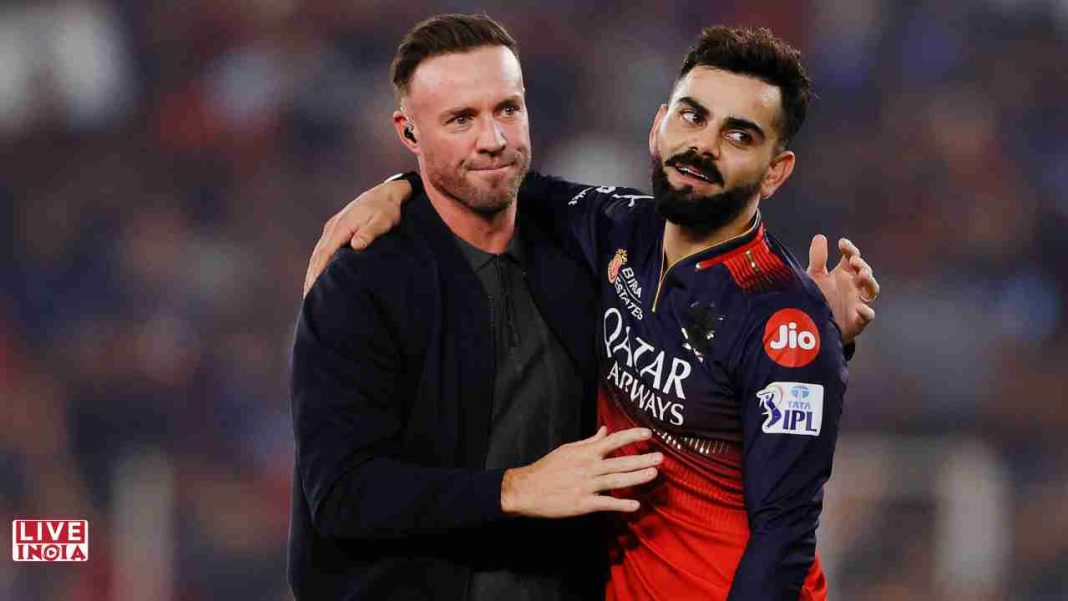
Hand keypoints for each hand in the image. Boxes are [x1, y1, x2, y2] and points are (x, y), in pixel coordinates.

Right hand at [302, 178, 412, 296]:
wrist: (386, 193)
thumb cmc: (387, 209)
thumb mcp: (382, 220)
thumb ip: (369, 233)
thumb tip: (356, 245)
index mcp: (341, 227)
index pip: (324, 254)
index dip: (317, 272)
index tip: (313, 289)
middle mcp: (333, 227)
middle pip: (317, 256)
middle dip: (311, 277)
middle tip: (307, 299)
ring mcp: (333, 228)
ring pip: (318, 253)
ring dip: (312, 271)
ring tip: (309, 292)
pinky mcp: (337, 229)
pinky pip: (324, 249)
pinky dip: (318, 263)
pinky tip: (318, 274)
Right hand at [500, 426, 661, 517]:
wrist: (525, 489)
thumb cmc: (547, 469)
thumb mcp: (567, 450)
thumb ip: (589, 441)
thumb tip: (605, 430)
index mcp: (584, 452)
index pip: (612, 441)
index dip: (631, 437)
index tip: (648, 434)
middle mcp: (587, 467)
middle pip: (619, 461)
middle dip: (642, 459)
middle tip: (661, 457)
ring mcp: (586, 486)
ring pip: (616, 480)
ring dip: (636, 477)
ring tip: (653, 474)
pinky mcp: (582, 504)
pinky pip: (605, 503)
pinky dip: (621, 504)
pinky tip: (635, 505)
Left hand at [807, 235, 879, 343]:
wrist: (817, 327)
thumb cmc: (819, 299)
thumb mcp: (815, 276)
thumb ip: (818, 258)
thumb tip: (820, 236)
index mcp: (844, 274)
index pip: (851, 258)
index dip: (849, 250)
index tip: (842, 243)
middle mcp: (854, 286)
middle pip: (865, 272)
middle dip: (862, 265)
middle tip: (854, 261)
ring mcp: (858, 302)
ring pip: (871, 291)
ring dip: (870, 282)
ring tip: (863, 275)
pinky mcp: (858, 320)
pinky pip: (867, 316)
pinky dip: (866, 312)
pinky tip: (860, 308)